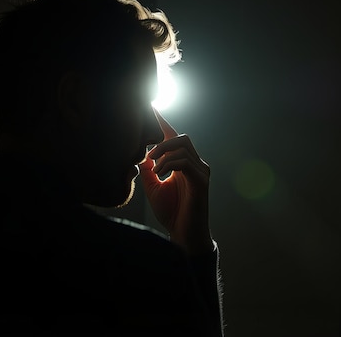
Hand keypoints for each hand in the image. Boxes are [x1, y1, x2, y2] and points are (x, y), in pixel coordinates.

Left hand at [138, 108, 212, 254]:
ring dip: (164, 153)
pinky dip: (169, 165)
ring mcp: (200, 171)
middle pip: (181, 137)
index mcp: (184, 163)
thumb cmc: (172, 211)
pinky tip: (160, 175)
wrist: (184, 235)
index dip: (162, 122)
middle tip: (147, 155)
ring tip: (153, 167)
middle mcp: (195, 164)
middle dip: (162, 141)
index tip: (150, 106)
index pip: (173, 137)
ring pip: (184, 146)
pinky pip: (186, 162)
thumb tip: (138, 153)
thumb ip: (149, 169)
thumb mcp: (154, 187)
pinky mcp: (201, 181)